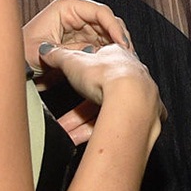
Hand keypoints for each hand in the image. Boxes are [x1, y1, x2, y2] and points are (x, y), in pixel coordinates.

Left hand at [23, 0, 130, 82]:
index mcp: (67, 7)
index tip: (122, 44)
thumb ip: (69, 51)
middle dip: (119, 38)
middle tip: (129, 56)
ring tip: (125, 61)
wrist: (15, 66)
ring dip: (116, 46)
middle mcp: (77, 13)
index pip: (100, 12)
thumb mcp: (43, 52)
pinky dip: (110, 53)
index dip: (114, 27)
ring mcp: (82, 26)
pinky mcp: (84, 40)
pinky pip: (103, 44)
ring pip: (109, 34)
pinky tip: (115, 63)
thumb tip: (93, 53)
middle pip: (108, 22)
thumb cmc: (22, 54)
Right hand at [36, 41, 161, 145]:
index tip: (67, 90)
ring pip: (106, 113)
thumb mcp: (73, 61)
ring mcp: (139, 98)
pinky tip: (83, 140)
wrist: (132, 100)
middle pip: (99, 94)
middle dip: (77, 111)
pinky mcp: (142, 119)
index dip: (77, 81)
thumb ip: (59, 56)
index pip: (95, 68)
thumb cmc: (110, 77)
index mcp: (118, 56)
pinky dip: (97, 134)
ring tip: (68, 135)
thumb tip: (48, 50)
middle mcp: (133, 76)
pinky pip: (115, 127)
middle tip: (63, 121)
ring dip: (83, 126)